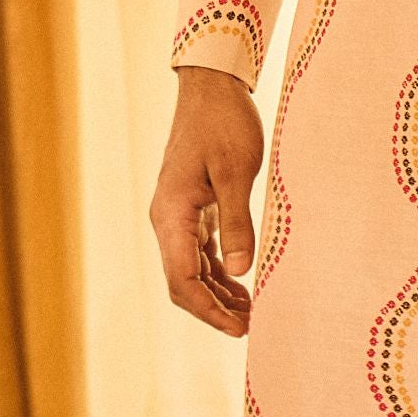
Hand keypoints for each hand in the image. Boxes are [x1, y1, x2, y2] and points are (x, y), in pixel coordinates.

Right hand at [152, 69, 264, 334]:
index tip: (239, 328)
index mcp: (172, 214)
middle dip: (212, 309)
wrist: (210, 87)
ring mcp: (177, 215)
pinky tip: (241, 285)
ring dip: (217, 295)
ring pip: (191, 270)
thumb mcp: (236, 172)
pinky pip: (199, 252)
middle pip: (182, 282)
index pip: (182, 279)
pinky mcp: (191, 208)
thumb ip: (238, 223)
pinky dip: (219, 273)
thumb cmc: (223, 123)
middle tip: (249, 329)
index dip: (209, 310)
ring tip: (250, 314)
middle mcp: (168, 219)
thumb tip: (240, 271)